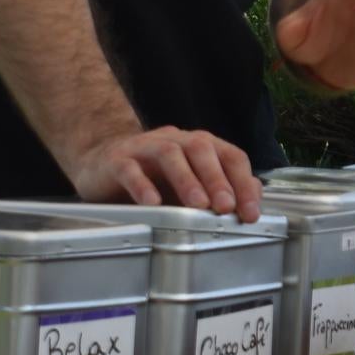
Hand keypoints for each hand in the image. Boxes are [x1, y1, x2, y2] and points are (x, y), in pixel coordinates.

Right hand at [68, 126, 261, 219]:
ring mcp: (145, 148)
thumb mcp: (190, 185)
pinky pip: (130, 170)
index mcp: (199, 145)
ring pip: (169, 154)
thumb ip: (220, 190)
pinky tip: (152, 204)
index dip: (244, 183)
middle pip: (202, 149)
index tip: (251, 213)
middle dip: (218, 179)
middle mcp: (175, 141)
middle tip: (226, 207)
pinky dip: (142, 186)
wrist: (101, 164)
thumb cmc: (152, 177)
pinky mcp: (117, 160)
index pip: (230, 156)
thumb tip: (253, 202)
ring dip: (187, 180)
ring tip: (198, 205)